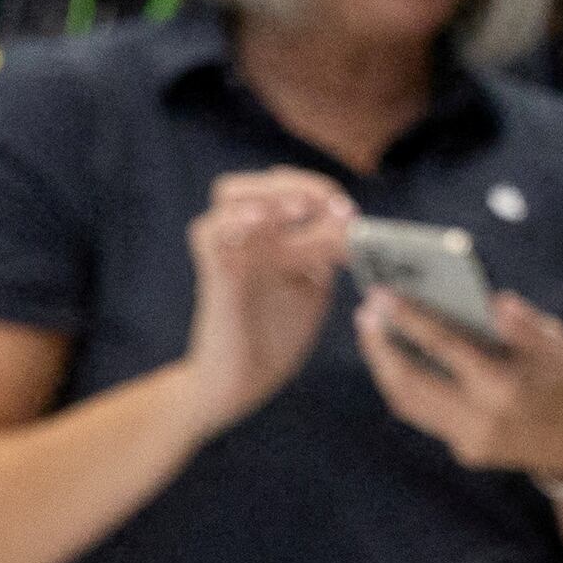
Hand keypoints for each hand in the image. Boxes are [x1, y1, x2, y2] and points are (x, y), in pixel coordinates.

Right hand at [174, 166, 354, 439]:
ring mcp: (229, 250)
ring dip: (271, 194)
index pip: (291, 191)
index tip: (352, 213)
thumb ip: (327, 255)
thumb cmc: (277, 337)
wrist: (245, 381)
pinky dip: (234, 219)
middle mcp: (247, 235)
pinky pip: (209, 232)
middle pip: (260, 182)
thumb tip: (353, 225)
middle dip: (301, 185)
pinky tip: (262, 220)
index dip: (323, 193)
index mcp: (273, 235)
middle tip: (335, 207)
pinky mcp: (214, 272)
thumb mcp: (313, 289)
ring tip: (302, 208)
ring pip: (230, 194)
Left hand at [354, 292, 562, 484]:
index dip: (409, 319)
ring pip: (408, 402)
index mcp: (505, 387)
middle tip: (366, 314)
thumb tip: (490, 300)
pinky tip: (399, 360)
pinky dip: (407, 385)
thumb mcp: (560, 346)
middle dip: (380, 347)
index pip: (445, 347)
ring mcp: (471, 440)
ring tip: (374, 334)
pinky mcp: (466, 451)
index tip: (381, 295)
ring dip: (385, 367)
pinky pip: (425, 414)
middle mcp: (481, 418)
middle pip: (409, 382)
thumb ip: (522, 325)